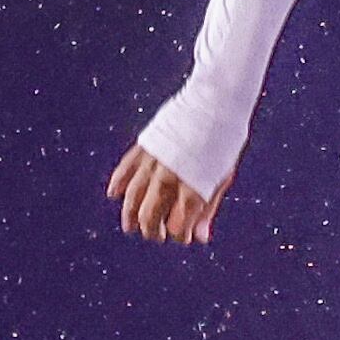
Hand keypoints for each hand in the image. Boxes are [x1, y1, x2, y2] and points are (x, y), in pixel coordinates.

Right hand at [107, 141, 229, 242]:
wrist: (215, 101)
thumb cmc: (225, 142)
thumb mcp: (223, 177)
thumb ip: (209, 208)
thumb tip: (200, 238)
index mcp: (194, 186)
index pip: (178, 224)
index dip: (179, 235)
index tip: (183, 237)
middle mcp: (170, 176)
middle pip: (151, 214)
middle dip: (152, 230)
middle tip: (157, 236)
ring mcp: (154, 160)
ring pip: (133, 196)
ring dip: (130, 215)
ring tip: (131, 228)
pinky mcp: (144, 145)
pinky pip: (125, 169)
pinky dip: (117, 183)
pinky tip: (114, 194)